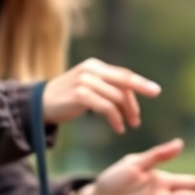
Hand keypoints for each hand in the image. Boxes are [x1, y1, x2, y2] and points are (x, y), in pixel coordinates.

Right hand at [41, 59, 160, 133]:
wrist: (39, 104)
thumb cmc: (67, 99)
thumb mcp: (88, 88)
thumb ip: (106, 87)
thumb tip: (129, 96)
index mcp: (95, 66)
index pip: (123, 74)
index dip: (140, 84)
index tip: (155, 92)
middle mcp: (91, 69)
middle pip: (124, 81)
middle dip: (140, 94)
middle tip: (147, 110)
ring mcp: (85, 80)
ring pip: (116, 97)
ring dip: (126, 114)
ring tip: (129, 126)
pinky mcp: (80, 94)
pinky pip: (106, 107)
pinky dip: (115, 119)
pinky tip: (119, 128)